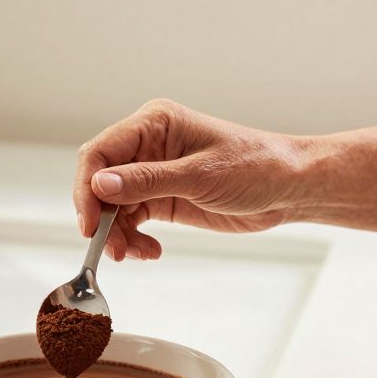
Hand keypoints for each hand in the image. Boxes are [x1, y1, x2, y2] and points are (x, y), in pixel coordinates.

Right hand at [73, 99, 304, 260]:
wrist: (289, 188)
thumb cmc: (256, 167)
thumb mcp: (201, 175)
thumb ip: (148, 180)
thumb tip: (100, 184)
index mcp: (154, 123)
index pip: (100, 152)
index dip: (88, 187)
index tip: (90, 223)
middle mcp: (148, 145)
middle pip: (100, 181)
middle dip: (101, 217)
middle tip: (110, 247)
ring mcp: (153, 173)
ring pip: (113, 206)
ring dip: (116, 234)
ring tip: (134, 253)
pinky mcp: (162, 198)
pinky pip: (131, 219)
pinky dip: (133, 239)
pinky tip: (149, 251)